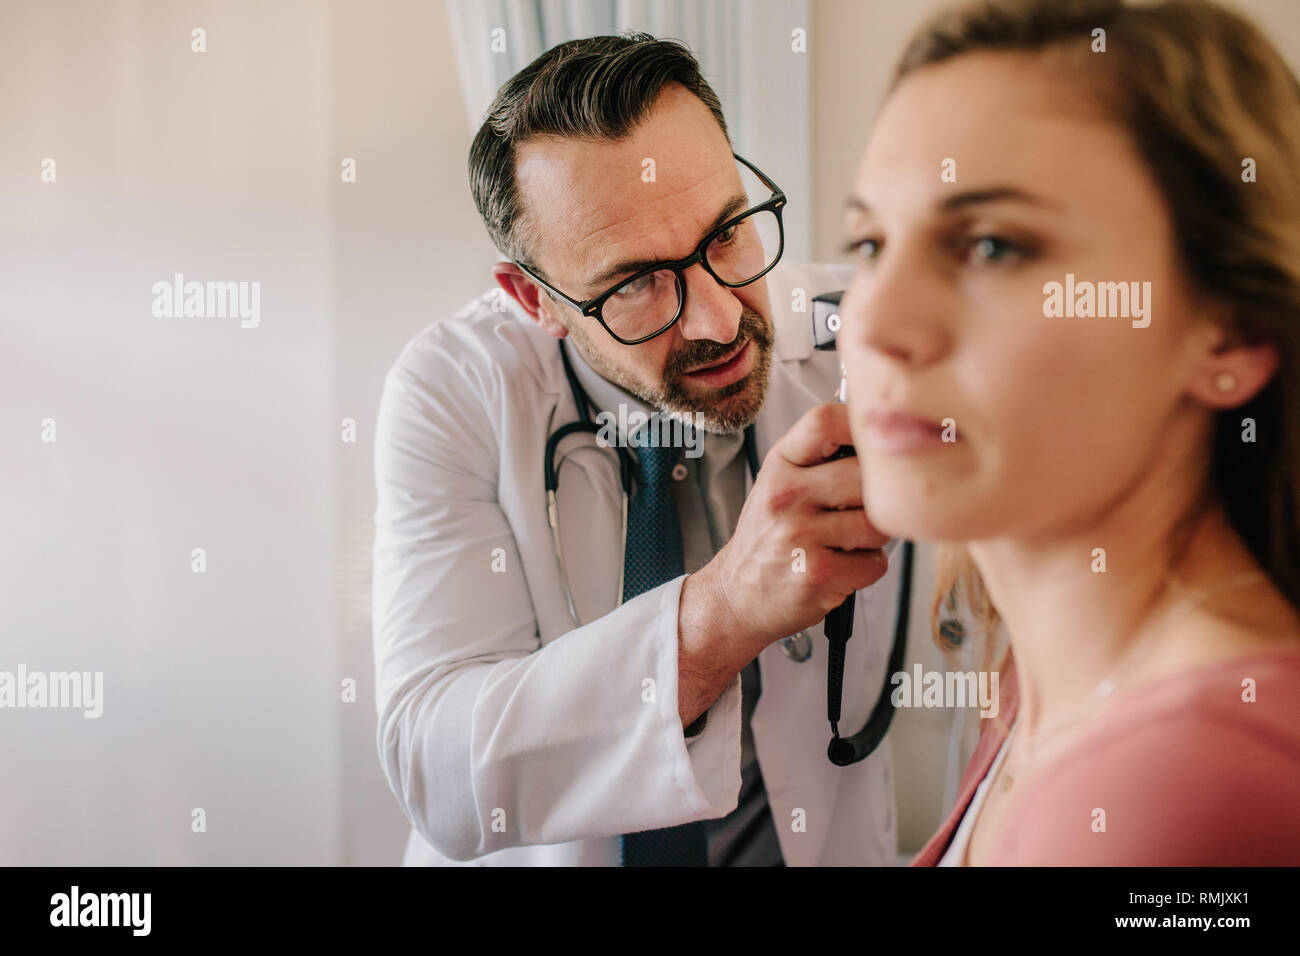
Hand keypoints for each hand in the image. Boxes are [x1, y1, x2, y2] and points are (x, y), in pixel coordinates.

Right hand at [689, 403, 890, 663]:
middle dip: (876, 498)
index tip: (873, 445)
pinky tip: (841, 567)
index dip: (860, 427)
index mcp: (780, 465)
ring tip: (845, 542)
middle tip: (856, 512)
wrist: (736, 594)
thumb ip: (822, 458)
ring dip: (874, 537)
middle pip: (867, 475)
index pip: (825, 422)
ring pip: (878, 522)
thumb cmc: (769, 537)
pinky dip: (866, 569)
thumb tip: (885, 437)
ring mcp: (800, 535)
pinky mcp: (818, 574)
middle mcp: (786, 495)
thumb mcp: (780, 483)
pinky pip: (876, 563)